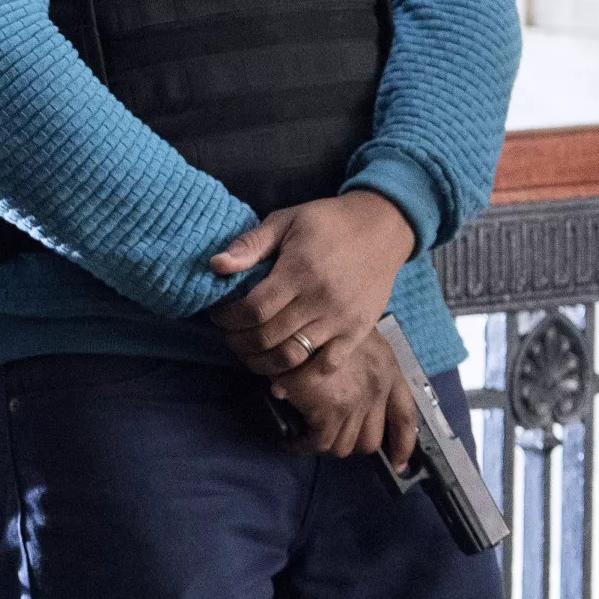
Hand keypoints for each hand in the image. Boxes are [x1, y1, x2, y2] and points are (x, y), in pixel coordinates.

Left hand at [208, 191, 415, 376]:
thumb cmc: (327, 222)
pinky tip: (279, 378)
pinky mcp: (358, 333)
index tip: (218, 316)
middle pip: (269, 337)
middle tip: (229, 337)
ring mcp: (341, 320)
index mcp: (299, 271)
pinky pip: (326, 366)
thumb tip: (215, 265)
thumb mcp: (286, 220)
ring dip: (263, 363)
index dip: (229, 318)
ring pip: (293, 356)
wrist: (382, 229)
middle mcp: (320, 300)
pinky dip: (300, 378)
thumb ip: (250, 244)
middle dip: (240, 343)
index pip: (254, 309)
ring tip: (249, 355)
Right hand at [271, 328, 418, 467]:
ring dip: (324, 446)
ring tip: (306, 438)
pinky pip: (318, 442)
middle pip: (370, 440)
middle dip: (349, 444)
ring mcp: (355, 402)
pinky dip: (303, 446)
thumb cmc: (322, 318)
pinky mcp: (328, 409)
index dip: (403, 445)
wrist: (300, 315)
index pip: (404, 417)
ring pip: (344, 445)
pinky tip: (291, 441)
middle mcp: (377, 389)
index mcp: (387, 369)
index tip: (398, 463)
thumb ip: (361, 364)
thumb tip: (347, 394)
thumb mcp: (354, 334)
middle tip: (328, 438)